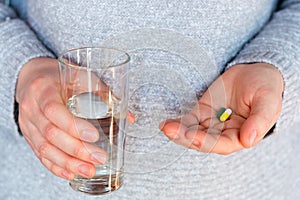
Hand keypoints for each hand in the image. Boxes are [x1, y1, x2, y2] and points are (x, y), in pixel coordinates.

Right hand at [16, 57, 109, 179]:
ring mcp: (28, 125)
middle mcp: (32, 109)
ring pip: (45, 148)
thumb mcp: (81, 76)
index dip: (74, 126)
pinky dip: (56, 166)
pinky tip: (71, 173)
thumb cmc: (60, 77)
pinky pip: (40, 154)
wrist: (34, 78)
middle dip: (77, 149)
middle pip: (51, 134)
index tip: (94, 136)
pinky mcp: (30, 136)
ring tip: (89, 171)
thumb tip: (129, 116)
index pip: (54, 111)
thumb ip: (103, 93)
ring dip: (68, 163)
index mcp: (44, 90)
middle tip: (99, 158)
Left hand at [159, 63, 283, 154]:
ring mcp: (211, 123)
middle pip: (203, 140)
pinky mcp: (202, 112)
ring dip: (178, 131)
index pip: (222, 144)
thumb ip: (259, 121)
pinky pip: (188, 120)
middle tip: (171, 131)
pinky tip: (166, 123)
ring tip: (166, 127)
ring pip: (192, 132)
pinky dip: (178, 122)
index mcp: (242, 135)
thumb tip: (248, 141)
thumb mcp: (268, 101)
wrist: (255, 72)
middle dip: (186, 137)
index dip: (207, 142)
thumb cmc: (266, 88)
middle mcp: (224, 133)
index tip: (194, 137)